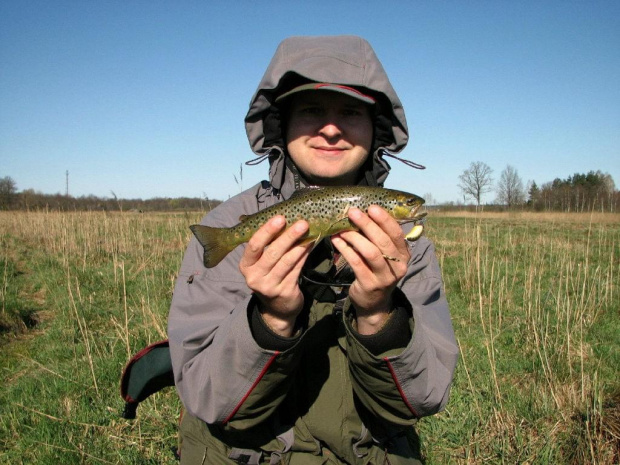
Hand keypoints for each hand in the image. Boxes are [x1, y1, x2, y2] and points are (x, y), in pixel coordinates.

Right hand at [239, 216, 311, 336]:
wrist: (277, 308)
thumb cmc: (270, 276)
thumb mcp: (262, 263)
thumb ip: (268, 245)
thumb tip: (285, 218)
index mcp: (246, 265)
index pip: (254, 246)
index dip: (267, 231)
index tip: (280, 218)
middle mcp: (254, 277)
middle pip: (272, 253)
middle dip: (288, 236)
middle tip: (302, 223)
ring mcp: (269, 286)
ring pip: (287, 261)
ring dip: (300, 245)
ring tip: (310, 232)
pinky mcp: (284, 292)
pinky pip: (297, 269)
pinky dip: (304, 255)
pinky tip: (311, 245)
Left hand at [331, 205, 409, 334]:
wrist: (374, 302)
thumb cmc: (377, 271)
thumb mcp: (385, 255)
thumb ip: (379, 238)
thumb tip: (364, 212)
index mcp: (403, 254)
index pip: (397, 233)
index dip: (385, 219)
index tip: (371, 207)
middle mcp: (398, 266)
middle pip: (383, 241)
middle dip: (367, 225)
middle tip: (352, 212)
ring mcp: (385, 277)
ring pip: (370, 252)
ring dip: (354, 237)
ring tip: (341, 228)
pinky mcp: (369, 284)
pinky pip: (356, 262)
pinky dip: (345, 249)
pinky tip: (336, 240)